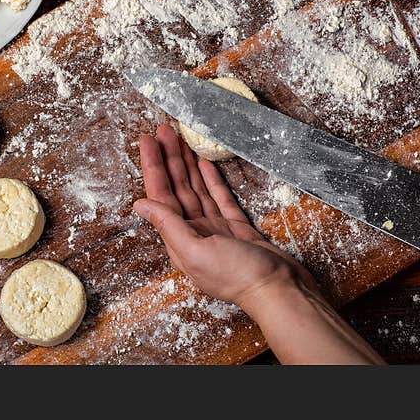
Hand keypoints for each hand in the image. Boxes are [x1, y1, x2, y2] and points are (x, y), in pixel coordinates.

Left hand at [133, 124, 319, 314]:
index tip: (147, 140)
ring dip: (185, 164)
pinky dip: (210, 180)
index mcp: (179, 239)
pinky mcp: (236, 227)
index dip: (153, 166)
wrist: (279, 290)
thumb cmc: (238, 276)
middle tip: (163, 130)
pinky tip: (203, 163)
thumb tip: (140, 204)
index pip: (160, 195)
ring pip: (195, 189)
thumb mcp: (196, 250)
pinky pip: (219, 197)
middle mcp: (193, 232)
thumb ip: (168, 226)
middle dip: (168, 158)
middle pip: (176, 188)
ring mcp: (215, 229)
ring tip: (179, 139)